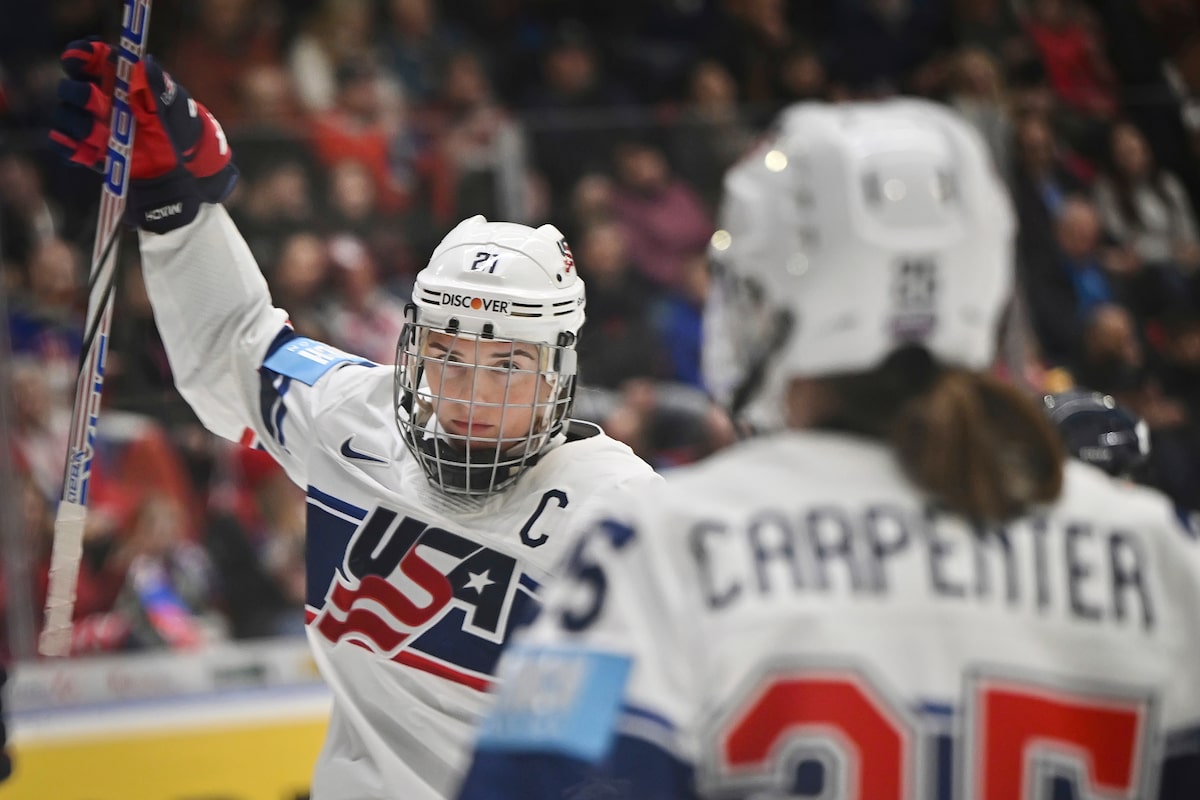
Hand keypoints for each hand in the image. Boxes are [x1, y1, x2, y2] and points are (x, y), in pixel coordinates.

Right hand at [50, 38, 237, 232]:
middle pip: (69, 87)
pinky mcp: (84, 147)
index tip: (82, 59)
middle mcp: (95, 97)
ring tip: (101, 136)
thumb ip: (157, 84)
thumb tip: (145, 63)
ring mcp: (87, 122)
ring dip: (78, 124)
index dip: (81, 53)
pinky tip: (89, 151)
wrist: (174, 162)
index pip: (89, 57)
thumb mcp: (172, 104)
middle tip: (96, 103)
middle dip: (78, 93)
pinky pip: (63, 145)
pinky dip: (70, 148)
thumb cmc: (174, 124)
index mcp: (115, 79)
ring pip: (64, 115)